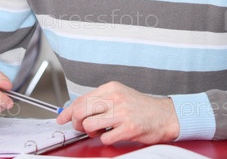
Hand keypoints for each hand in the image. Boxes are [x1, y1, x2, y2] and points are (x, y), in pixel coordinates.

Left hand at [56, 81, 179, 144]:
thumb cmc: (140, 107)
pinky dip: (105, 139)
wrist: (164, 115)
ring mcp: (122, 113)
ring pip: (89, 124)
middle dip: (77, 122)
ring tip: (100, 130)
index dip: (68, 111)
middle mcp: (116, 98)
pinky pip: (105, 137)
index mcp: (111, 88)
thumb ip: (99, 100)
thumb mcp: (119, 95)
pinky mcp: (128, 128)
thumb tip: (75, 109)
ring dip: (91, 132)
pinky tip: (112, 134)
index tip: (62, 118)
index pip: (81, 99)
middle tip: (82, 127)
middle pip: (81, 110)